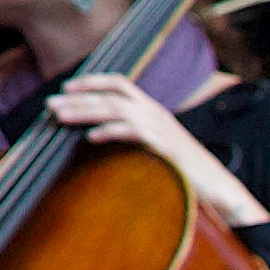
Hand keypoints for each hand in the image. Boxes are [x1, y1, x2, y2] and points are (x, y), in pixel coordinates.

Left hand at [50, 75, 268, 228]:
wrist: (219, 188)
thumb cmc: (182, 170)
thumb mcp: (155, 146)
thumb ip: (132, 135)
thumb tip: (96, 134)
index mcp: (153, 110)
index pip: (120, 83)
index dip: (92, 81)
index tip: (66, 86)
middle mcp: (156, 113)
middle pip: (111, 96)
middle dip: (78, 98)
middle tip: (50, 104)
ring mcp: (162, 129)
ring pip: (117, 110)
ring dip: (85, 111)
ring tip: (60, 117)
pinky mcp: (166, 148)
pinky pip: (135, 133)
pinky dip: (111, 132)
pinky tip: (92, 138)